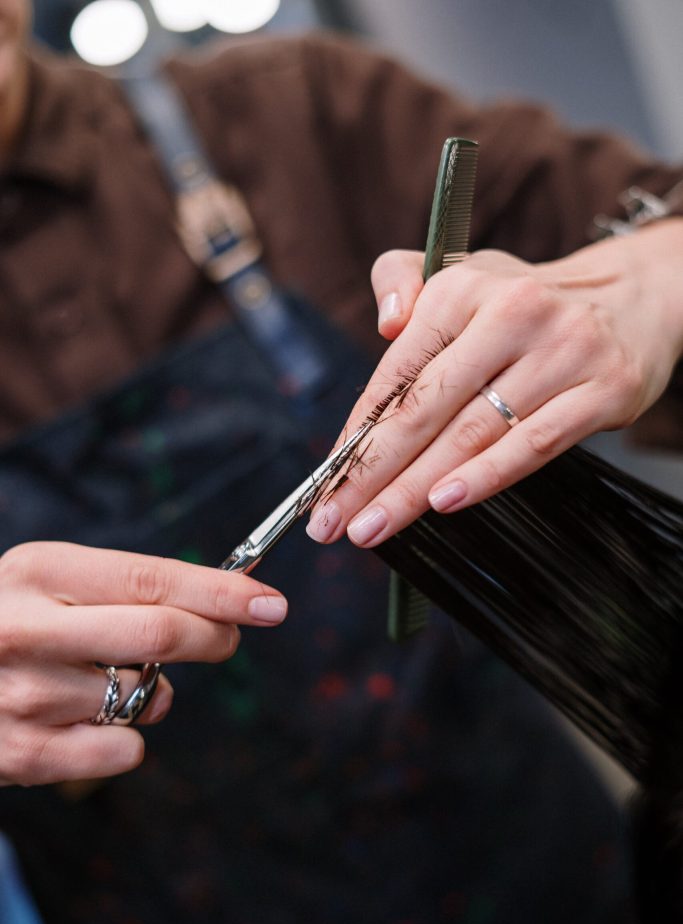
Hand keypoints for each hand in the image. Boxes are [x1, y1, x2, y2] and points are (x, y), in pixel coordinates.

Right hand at [0, 541, 287, 785]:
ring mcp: (22, 695)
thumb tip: (225, 602)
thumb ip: (125, 589)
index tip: (271, 603)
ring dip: (153, 691)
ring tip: (105, 680)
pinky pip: (124, 750)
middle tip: (228, 640)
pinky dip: (126, 739)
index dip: (221, 592)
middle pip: (159, 635)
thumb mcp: (50, 581)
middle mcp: (25, 629)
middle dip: (213, 637)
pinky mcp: (21, 754)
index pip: (150, 579)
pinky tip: (84, 721)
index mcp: (38, 571)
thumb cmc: (11, 621)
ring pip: (144, 696)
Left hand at [306, 218, 682, 547]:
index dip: (356, 434)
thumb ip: (403, 280)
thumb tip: (386, 325)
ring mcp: (561, 353)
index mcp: (464, 288)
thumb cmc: (524, 300)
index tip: (323, 481)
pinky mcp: (601, 391)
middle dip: (372, 473)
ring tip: (373, 526)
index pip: (397, 373)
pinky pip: (533, 445)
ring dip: (414, 489)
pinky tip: (444, 503)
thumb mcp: (462, 272)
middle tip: (332, 521)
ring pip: (473, 434)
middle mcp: (512, 314)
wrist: (633, 297)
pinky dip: (486, 477)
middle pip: (426, 410)